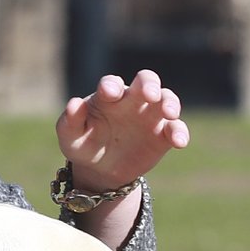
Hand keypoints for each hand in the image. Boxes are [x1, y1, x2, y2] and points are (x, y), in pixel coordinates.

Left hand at [57, 71, 188, 190]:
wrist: (101, 169)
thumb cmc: (84, 145)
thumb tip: (72, 104)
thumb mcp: (71, 138)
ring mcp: (150, 115)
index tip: (109, 92)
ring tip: (169, 113)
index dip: (111, 86)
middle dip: (149, 84)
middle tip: (150, 94)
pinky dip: (180, 132)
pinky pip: (176, 129)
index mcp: (108, 96)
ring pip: (167, 100)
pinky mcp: (163, 135)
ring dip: (170, 103)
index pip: (112, 84)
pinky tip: (179, 143)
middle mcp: (132, 100)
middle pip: (146, 81)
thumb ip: (70, 121)